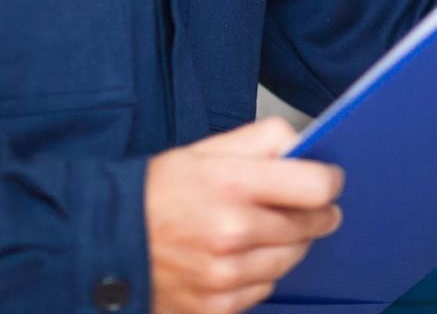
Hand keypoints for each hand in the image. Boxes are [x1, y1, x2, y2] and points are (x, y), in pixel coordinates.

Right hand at [147, 117, 343, 313]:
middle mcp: (231, 232)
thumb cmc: (159, 192)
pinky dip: (260, 274)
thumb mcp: (206, 149)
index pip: (315, 187)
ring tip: (264, 230)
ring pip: (290, 259)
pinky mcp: (217, 306)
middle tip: (305, 206)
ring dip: (289, 244)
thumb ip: (260, 140)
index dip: (329, 181)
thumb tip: (303, 144)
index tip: (327, 180)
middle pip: (309, 226)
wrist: (108, 242)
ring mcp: (225, 275)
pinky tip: (239, 258)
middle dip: (314, 213)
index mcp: (231, 184)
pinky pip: (265, 289)